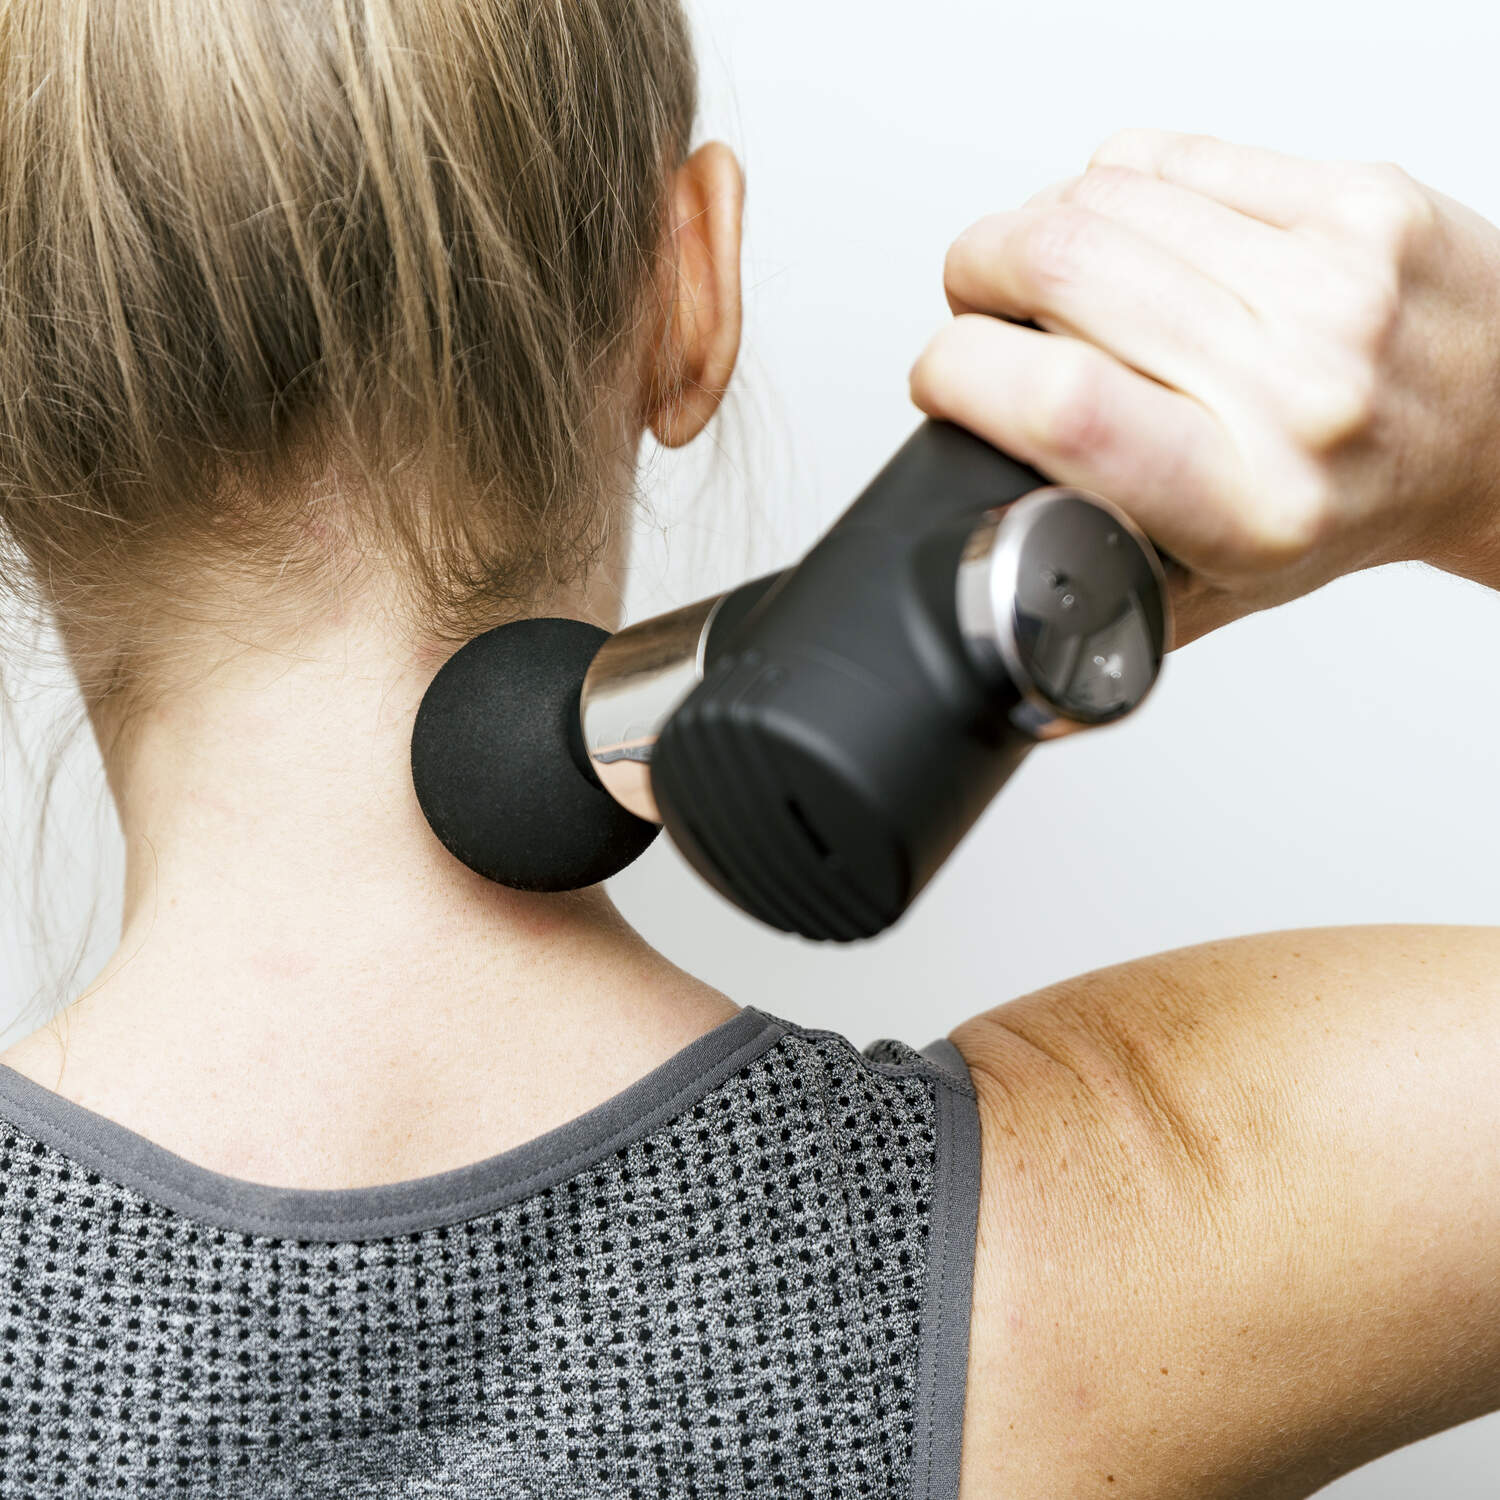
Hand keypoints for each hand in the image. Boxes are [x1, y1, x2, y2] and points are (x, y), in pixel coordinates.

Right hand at [909, 130, 1499, 646]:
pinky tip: (1124, 232)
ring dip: (1033, 226)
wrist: (1497, 429)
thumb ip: (1097, 586)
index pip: (1063, 407)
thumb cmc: (1350, 506)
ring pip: (1104, 196)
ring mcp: (1331, 283)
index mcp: (1245, 506)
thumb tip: (986, 599)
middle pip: (1065, 270)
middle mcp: (1297, 390)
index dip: (960, 372)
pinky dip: (1113, 187)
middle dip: (975, 273)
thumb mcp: (1215, 590)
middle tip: (976, 307)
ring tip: (1042, 271)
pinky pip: (1170, 157)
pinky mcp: (1352, 201)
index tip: (940, 378)